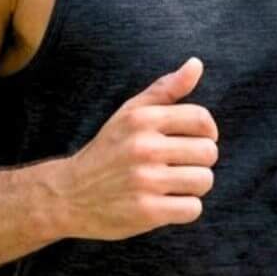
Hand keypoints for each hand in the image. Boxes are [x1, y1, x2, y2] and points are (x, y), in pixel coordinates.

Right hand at [62, 56, 217, 239]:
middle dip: (200, 161)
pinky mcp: (146, 212)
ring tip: (172, 185)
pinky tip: (166, 203)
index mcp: (142, 120)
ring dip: (194, 187)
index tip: (196, 141)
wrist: (68, 194)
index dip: (208, 132)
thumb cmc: (107, 150)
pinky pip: (192, 209)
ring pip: (204, 181)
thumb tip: (196, 64)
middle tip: (180, 166)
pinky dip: (184, 209)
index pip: (201, 119)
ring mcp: (145, 181)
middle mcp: (144, 147)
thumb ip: (165, 89)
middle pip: (208, 152)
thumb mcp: (130, 114)